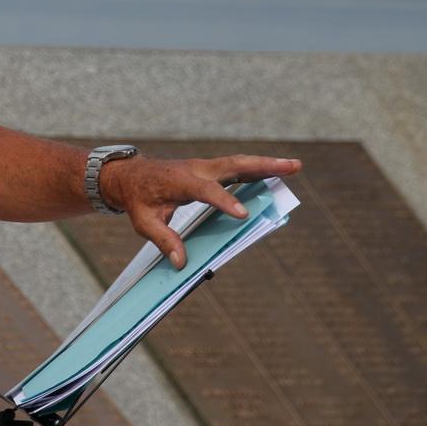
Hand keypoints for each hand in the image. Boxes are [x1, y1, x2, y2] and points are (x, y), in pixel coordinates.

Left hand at [102, 154, 301, 269]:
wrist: (130, 176)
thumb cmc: (138, 199)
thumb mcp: (143, 222)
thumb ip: (163, 240)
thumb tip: (181, 262)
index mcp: (179, 181)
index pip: (205, 191)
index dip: (224, 201)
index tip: (243, 215)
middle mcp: (196, 169)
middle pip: (234, 165)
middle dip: (264, 166)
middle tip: (293, 166)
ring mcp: (204, 167)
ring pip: (239, 163)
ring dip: (267, 164)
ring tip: (296, 166)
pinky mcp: (209, 169)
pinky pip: (236, 167)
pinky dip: (257, 168)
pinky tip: (276, 172)